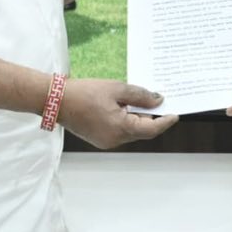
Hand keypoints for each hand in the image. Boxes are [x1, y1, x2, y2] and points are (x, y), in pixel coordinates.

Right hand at [59, 78, 178, 149]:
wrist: (56, 100)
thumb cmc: (84, 93)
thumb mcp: (116, 89)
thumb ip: (140, 95)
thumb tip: (158, 100)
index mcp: (120, 128)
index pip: (151, 129)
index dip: (165, 122)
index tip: (175, 114)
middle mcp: (115, 140)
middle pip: (141, 131)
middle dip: (150, 117)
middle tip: (157, 101)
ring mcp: (106, 141)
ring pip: (130, 131)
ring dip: (137, 118)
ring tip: (137, 101)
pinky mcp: (99, 139)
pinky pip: (119, 131)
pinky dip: (125, 121)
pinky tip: (123, 107)